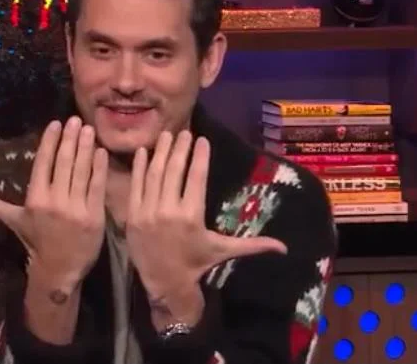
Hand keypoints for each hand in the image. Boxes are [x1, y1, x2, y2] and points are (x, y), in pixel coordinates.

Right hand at [0, 116, 108, 289]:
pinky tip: (100, 151)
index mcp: (35, 199)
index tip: (55, 124)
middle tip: (74, 119)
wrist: (59, 270)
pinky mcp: (94, 216)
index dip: (49, 142)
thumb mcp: (14, 221)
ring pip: (81, 171)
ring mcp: (76, 208)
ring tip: (87, 129)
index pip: (42, 163)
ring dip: (85, 147)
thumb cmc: (36, 242)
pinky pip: (98, 186)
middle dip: (69, 139)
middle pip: (63, 163)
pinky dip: (99, 168)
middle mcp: (54, 202)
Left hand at [127, 130, 286, 323]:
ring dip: (160, 152)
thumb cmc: (196, 263)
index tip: (203, 139)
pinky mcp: (132, 215)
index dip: (200, 156)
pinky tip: (144, 151)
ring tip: (166, 135)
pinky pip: (135, 186)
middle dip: (180, 149)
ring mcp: (148, 212)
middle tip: (185, 132)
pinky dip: (138, 167)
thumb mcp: (223, 250)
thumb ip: (253, 245)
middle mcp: (169, 210)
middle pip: (174, 171)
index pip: (197, 177)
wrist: (165, 283)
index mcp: (192, 216)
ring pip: (154, 175)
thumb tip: (284, 248)